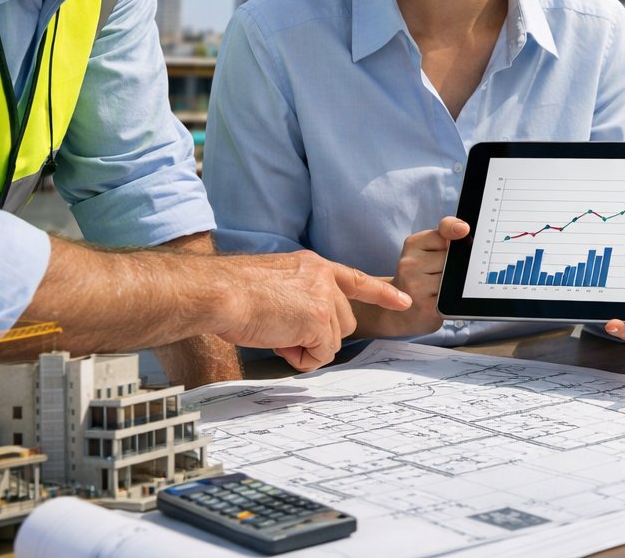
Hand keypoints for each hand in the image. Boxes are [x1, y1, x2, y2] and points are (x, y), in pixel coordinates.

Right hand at [215, 250, 412, 371]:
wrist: (220, 293)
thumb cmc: (233, 292)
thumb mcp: (275, 283)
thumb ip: (298, 296)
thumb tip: (302, 327)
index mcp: (311, 264)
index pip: (355, 278)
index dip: (381, 293)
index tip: (404, 301)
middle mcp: (323, 277)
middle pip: (344, 321)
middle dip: (319, 336)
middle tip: (282, 333)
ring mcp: (324, 298)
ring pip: (333, 340)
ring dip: (306, 347)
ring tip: (276, 334)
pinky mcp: (319, 319)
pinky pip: (320, 355)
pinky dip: (301, 358)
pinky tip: (279, 342)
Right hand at [355, 217, 470, 340]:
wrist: (399, 313)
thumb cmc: (421, 277)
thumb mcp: (427, 251)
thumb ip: (445, 237)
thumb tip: (464, 232)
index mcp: (413, 245)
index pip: (443, 233)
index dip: (456, 230)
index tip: (464, 230)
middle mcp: (410, 264)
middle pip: (453, 257)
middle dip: (456, 264)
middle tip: (442, 273)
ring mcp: (416, 286)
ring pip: (455, 277)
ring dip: (455, 283)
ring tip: (442, 287)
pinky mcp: (426, 307)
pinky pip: (453, 296)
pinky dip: (453, 298)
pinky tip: (442, 300)